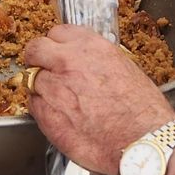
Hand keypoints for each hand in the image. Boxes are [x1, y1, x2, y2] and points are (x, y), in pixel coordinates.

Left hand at [25, 25, 174, 174]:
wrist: (142, 141)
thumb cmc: (141, 110)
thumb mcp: (125, 67)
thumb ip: (97, 60)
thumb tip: (87, 63)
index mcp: (89, 47)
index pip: (57, 33)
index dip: (57, 45)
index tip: (59, 53)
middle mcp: (67, 63)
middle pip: (35, 50)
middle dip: (38, 59)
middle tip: (45, 71)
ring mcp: (53, 89)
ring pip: (31, 80)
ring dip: (41, 87)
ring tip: (59, 101)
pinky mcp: (46, 116)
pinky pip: (34, 106)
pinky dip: (42, 110)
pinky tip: (60, 117)